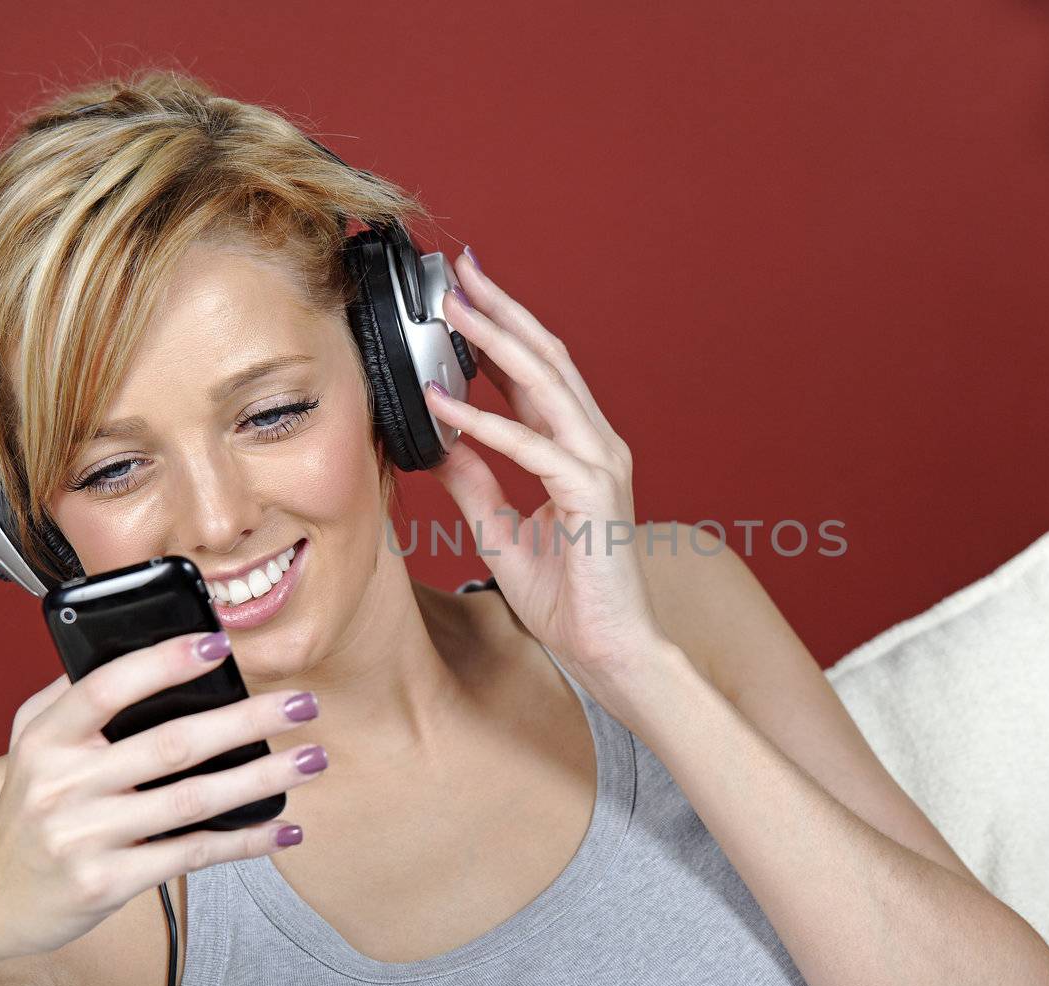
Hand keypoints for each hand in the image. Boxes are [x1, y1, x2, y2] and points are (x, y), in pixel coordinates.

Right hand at [0, 634, 327, 957]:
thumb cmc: (30, 804)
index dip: (164, 662)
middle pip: (171, 744)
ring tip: (312, 758)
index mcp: (47, 738)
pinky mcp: (108, 882)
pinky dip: (245, 841)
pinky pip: (192, 854)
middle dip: (246, 720)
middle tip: (303, 704)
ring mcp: (86, 837)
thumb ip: (77, 693)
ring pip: (193, 800)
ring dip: (262, 777)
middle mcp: (63, 786)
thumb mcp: (32, 740)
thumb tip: (146, 643)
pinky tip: (285, 829)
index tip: (220, 643)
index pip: (108, 687)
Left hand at [424, 249, 671, 689]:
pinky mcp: (591, 492)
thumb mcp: (502, 531)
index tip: (464, 296)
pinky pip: (530, 445)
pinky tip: (444, 404)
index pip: (538, 375)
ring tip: (452, 309)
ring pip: (545, 384)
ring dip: (496, 342)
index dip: (502, 332)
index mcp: (580, 451)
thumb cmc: (570, 599)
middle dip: (501, 311)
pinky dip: (484, 422)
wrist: (609, 649)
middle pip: (547, 359)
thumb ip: (476, 485)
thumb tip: (438, 445)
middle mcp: (596, 446)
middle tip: (459, 274)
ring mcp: (600, 464)